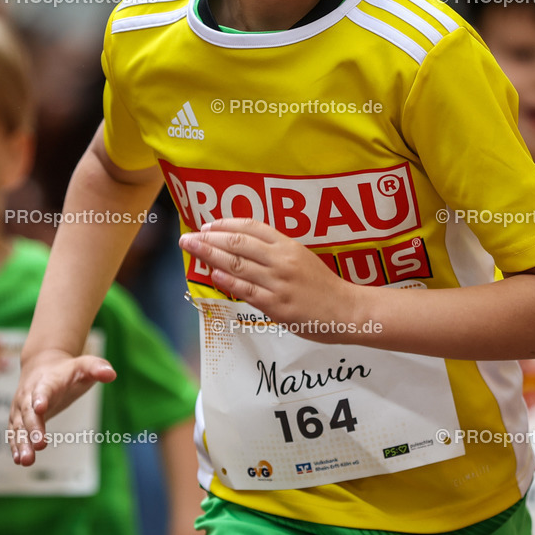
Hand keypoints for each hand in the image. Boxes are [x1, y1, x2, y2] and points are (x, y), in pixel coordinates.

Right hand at [8, 348, 115, 464]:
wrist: (42, 365)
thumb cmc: (68, 370)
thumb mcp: (85, 365)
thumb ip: (97, 368)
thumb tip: (112, 374)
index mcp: (47, 381)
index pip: (43, 389)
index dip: (41, 398)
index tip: (41, 408)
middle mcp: (29, 394)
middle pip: (29, 412)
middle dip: (33, 429)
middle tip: (40, 445)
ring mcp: (21, 407)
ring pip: (19, 426)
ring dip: (21, 443)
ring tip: (26, 461)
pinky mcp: (18, 418)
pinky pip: (15, 433)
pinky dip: (16, 445)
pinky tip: (19, 460)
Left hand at [180, 218, 362, 338]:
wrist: (346, 310)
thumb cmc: (322, 285)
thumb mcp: (301, 257)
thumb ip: (275, 250)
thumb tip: (242, 246)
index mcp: (288, 245)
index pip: (251, 227)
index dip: (225, 224)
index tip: (207, 226)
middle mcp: (281, 260)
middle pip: (238, 243)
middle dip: (209, 239)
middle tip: (188, 237)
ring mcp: (278, 283)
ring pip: (237, 264)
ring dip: (210, 256)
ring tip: (192, 250)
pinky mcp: (276, 305)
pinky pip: (246, 290)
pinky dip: (227, 281)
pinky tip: (212, 274)